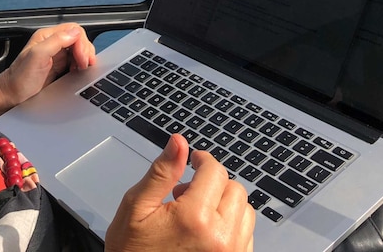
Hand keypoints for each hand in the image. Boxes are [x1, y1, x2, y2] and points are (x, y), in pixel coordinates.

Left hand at [0, 23, 95, 118]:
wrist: (13, 95)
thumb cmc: (20, 78)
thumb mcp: (37, 56)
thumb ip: (56, 42)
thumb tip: (74, 33)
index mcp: (46, 37)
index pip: (73, 30)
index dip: (81, 43)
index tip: (82, 58)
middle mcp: (52, 44)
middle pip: (79, 39)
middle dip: (85, 51)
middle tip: (84, 65)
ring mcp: (57, 55)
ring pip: (79, 50)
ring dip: (85, 58)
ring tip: (82, 68)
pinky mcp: (60, 67)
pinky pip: (76, 61)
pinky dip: (82, 65)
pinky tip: (78, 72)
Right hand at [106, 134, 254, 251]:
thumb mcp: (136, 206)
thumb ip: (161, 172)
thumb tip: (179, 143)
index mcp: (194, 218)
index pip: (215, 171)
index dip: (202, 159)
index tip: (193, 159)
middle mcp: (220, 238)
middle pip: (235, 189)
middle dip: (213, 183)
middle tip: (186, 192)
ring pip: (245, 212)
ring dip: (225, 204)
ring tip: (196, 213)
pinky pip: (246, 236)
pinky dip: (231, 226)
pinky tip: (205, 230)